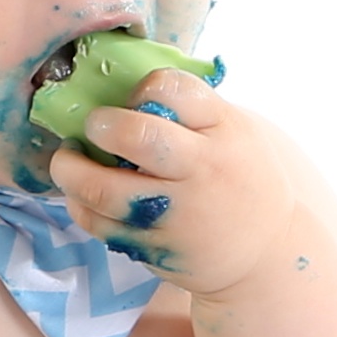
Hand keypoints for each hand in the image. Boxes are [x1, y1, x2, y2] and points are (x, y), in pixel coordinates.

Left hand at [44, 68, 297, 298]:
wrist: (267, 251)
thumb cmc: (240, 177)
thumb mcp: (235, 132)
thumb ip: (191, 110)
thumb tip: (124, 85)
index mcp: (224, 129)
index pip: (172, 89)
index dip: (143, 88)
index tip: (135, 99)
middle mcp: (201, 170)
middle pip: (137, 137)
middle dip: (102, 124)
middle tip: (95, 126)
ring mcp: (176, 214)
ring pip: (102, 188)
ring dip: (70, 169)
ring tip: (69, 158)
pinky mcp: (154, 248)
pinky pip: (98, 224)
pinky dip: (79, 204)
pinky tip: (81, 193)